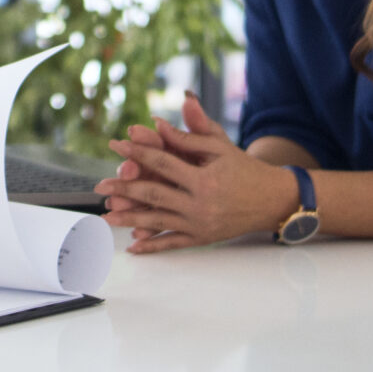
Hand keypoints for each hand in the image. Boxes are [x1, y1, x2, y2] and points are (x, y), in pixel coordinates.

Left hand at [97, 98, 301, 253]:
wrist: (272, 200)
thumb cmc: (244, 169)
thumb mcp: (220, 146)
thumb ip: (188, 135)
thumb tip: (157, 124)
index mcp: (204, 178)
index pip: (163, 162)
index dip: (138, 153)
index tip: (116, 145)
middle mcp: (200, 203)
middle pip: (154, 195)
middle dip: (124, 190)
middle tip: (100, 187)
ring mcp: (199, 224)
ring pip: (157, 222)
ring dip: (129, 220)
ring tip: (106, 217)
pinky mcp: (201, 238)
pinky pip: (172, 244)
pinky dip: (152, 247)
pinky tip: (132, 247)